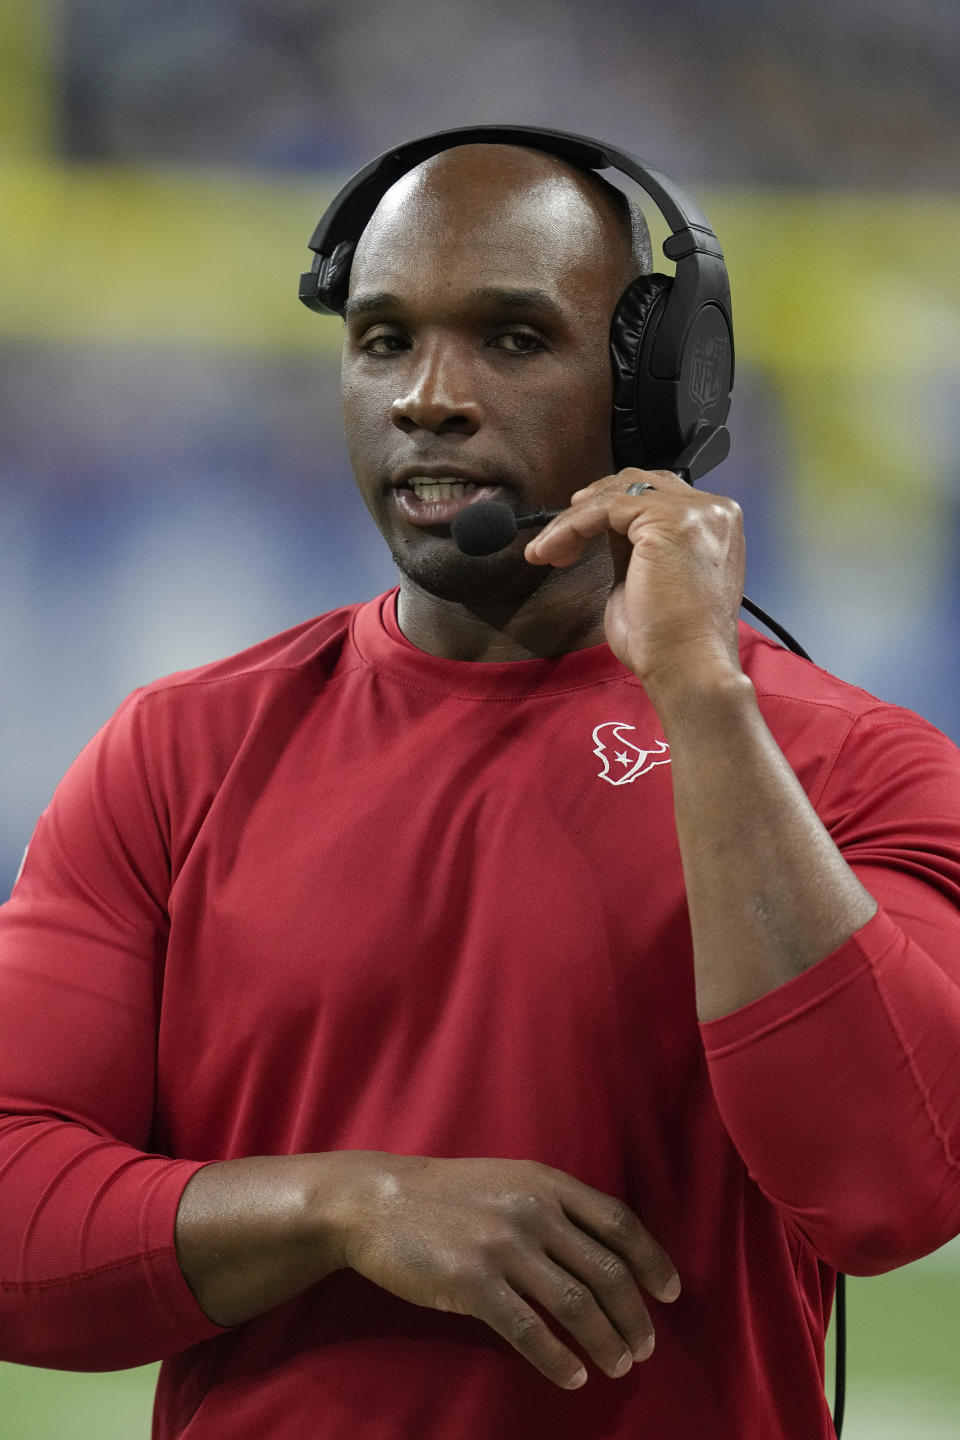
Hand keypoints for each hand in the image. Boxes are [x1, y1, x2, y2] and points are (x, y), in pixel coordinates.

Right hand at [325, 1151, 679, 1389]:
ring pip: (575, 1304)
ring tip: (618, 1366)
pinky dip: (558, 1359)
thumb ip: (554, 1204)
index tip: (671, 1293)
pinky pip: (529, 1330)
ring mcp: (502, 1246)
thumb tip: (605, 1246)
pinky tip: (572, 1377)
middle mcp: (533, 1211)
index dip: (652, 1260)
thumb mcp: (509, 1180)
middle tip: (644, 1347)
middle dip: (634, 1315)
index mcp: (546, 1183)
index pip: (619, 1222)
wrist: (378, 1200)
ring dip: (605, 1342)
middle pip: (606, 1271)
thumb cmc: (448, 1194)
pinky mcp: (472, 1282)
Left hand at [524, 468, 745, 693]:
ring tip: (548, 551)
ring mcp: (693, 511)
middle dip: (590, 508)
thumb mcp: (651, 578)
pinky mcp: (668, 520)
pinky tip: (554, 551)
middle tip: (556, 540)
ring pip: (615, 494)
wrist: (688, 667)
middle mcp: (712, 510)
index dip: (609, 510)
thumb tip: (606, 529)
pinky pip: (605, 507)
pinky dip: (572, 526)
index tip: (575, 536)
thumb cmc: (671, 641)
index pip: (654, 494)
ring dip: (572, 521)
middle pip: (636, 483)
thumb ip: (637, 546)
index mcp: (714, 524)